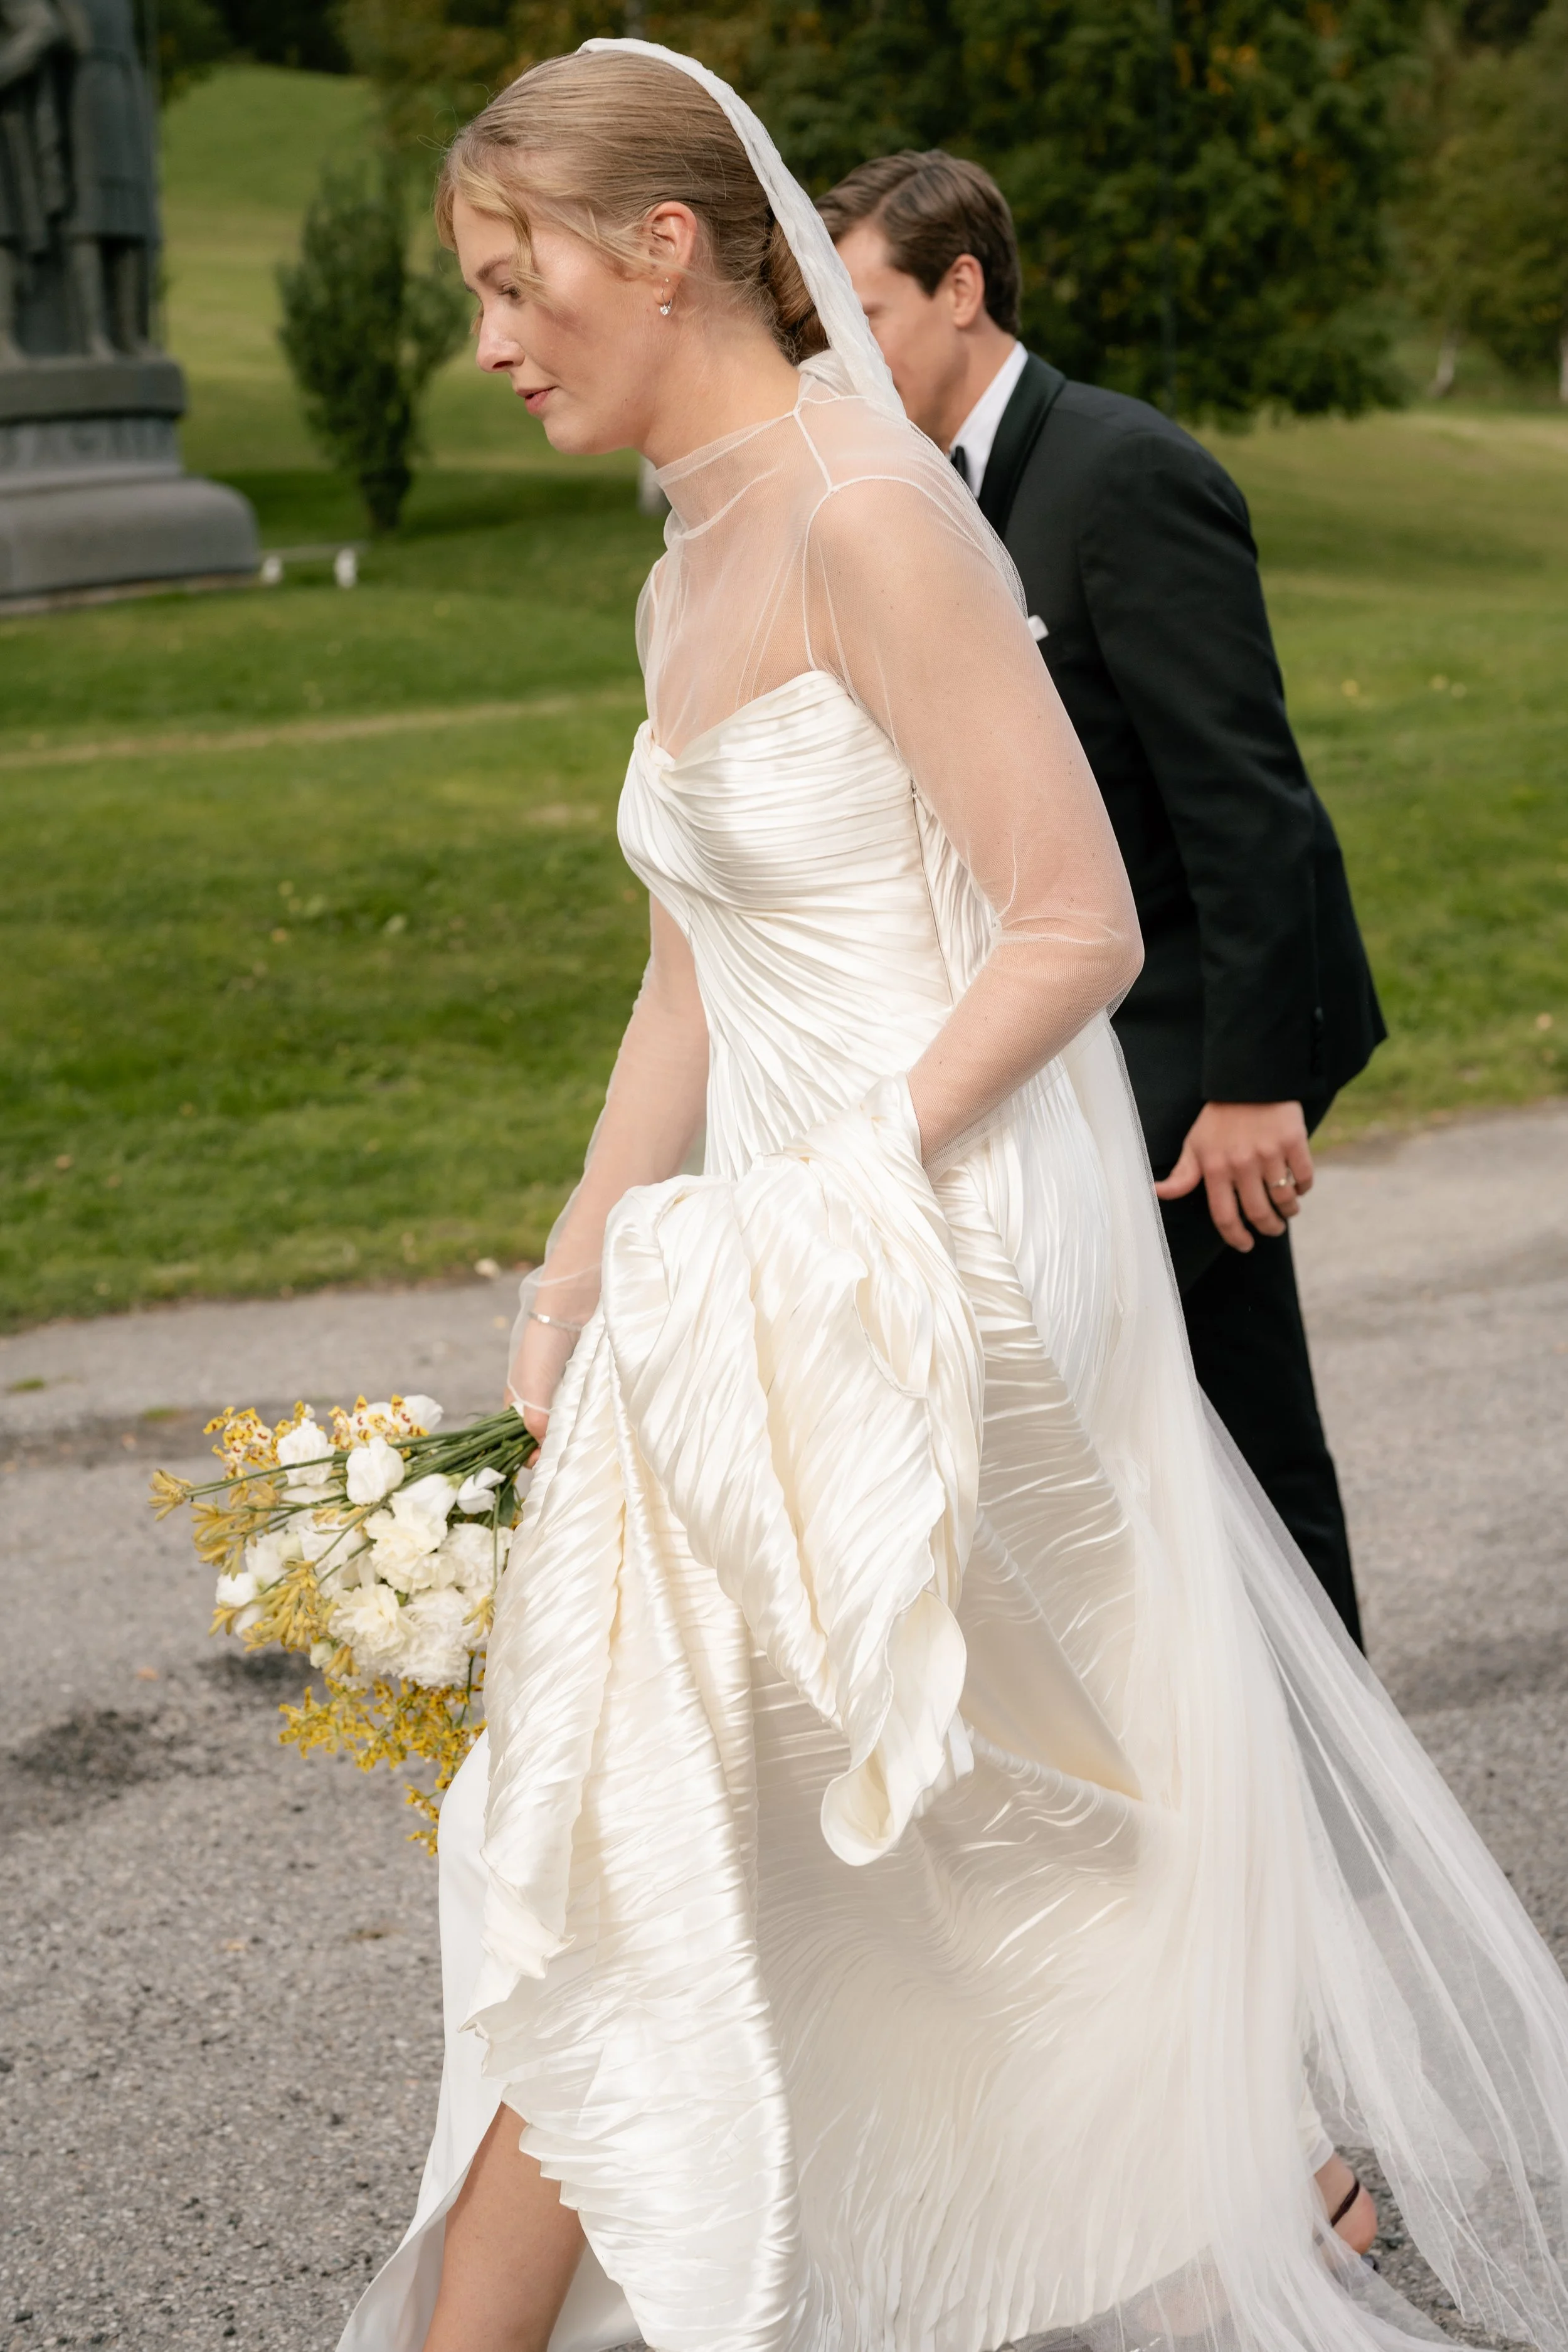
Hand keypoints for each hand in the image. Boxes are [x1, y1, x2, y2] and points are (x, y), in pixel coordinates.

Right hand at [504, 1312, 581, 1444]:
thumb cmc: (543, 1345)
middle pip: (540, 1433)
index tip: (544, 1461)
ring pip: (562, 1422)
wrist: (571, 1308)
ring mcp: (558, 1391)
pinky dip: (583, 1416)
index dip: (527, 1451)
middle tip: (565, 1456)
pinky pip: (579, 1407)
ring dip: (568, 1432)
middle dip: (550, 1446)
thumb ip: (535, 1417)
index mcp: (516, 1401)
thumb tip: (543, 1445)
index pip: (517, 1437)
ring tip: (579, 1443)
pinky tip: (591, 1423)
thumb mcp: (533, 1386)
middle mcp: (536, 1399)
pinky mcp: (579, 1382)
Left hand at [1153, 1100, 1312, 1252]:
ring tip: (1288, 1211)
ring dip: (1288, 1211)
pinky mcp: (1293, 1141)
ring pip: (1284, 1199)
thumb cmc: (1219, 1118)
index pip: (1224, 1216)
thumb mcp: (1195, 1144)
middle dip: (1269, 1228)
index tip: (1246, 1245)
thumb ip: (1182, 1175)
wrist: (1249, 1080)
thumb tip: (1157, 1193)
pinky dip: (1303, 1188)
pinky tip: (1298, 1188)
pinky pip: (1304, 1178)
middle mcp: (1241, 1163)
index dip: (1236, 1237)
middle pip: (1258, 1213)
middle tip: (1273, 1230)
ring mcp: (1269, 1153)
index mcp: (1215, 1167)